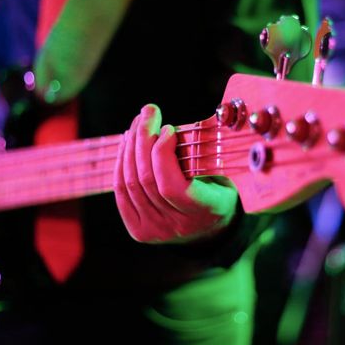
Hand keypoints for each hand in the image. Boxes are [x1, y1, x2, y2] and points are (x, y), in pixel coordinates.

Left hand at [114, 104, 237, 242]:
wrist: (210, 230)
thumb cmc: (219, 191)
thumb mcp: (223, 174)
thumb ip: (201, 156)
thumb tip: (170, 129)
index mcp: (205, 211)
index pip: (172, 187)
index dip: (163, 154)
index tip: (169, 129)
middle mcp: (177, 226)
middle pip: (146, 180)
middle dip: (143, 139)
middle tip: (148, 113)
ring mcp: (156, 231)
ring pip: (130, 183)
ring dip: (130, 147)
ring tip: (138, 124)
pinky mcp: (139, 231)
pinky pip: (121, 192)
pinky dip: (121, 164)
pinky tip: (127, 144)